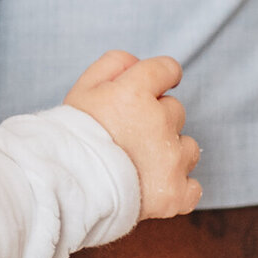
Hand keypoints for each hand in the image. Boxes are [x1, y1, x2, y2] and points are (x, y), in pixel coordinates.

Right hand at [66, 51, 201, 218]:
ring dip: (170, 152)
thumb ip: (112, 65)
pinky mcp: (176, 194)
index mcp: (135, 93)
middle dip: (157, 119)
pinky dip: (176, 187)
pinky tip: (153, 186)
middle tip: (128, 134)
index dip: (158, 77)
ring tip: (138, 164)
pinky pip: (192, 187)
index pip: (167, 69)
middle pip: (175, 110)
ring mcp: (172, 162)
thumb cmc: (71, 138)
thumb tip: (137, 62)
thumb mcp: (81, 90)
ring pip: (187, 147)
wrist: (64, 189)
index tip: (150, 90)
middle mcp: (159, 123)